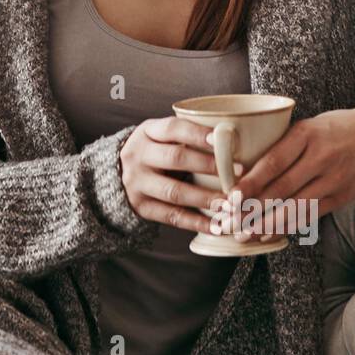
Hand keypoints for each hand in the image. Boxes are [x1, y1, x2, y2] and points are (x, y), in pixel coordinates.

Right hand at [120, 116, 243, 234]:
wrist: (115, 176)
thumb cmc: (154, 152)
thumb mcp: (160, 136)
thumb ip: (186, 135)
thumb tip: (232, 136)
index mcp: (147, 132)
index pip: (172, 128)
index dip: (197, 133)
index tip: (222, 138)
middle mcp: (138, 155)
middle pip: (175, 158)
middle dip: (208, 165)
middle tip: (239, 171)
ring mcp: (137, 183)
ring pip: (175, 191)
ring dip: (206, 198)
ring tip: (231, 203)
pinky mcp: (141, 207)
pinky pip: (171, 216)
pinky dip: (196, 222)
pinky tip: (217, 226)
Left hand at [209, 107, 354, 242]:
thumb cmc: (334, 128)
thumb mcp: (306, 125)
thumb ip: (280, 144)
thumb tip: (241, 166)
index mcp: (306, 135)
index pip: (274, 162)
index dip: (251, 182)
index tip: (231, 196)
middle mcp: (320, 158)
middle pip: (282, 189)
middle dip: (252, 208)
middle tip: (230, 221)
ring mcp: (333, 180)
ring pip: (295, 207)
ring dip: (267, 224)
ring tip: (244, 234)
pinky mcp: (341, 197)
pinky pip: (311, 215)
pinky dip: (288, 226)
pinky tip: (269, 234)